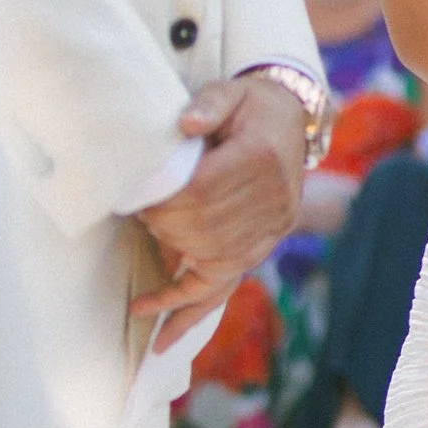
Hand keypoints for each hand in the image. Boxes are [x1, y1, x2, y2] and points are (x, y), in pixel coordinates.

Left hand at [135, 74, 307, 349]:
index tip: (136, 200)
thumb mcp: (230, 92)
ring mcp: (271, 228)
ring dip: (172, 271)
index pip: (203, 192)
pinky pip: (226, 287)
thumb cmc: (250, 106)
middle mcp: (272, 199)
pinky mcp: (264, 246)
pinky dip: (191, 312)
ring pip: (215, 265)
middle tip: (136, 220)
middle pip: (205, 231)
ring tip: (141, 282)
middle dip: (164, 231)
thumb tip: (186, 123)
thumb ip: (209, 105)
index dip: (165, 201)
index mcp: (260, 157)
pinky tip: (162, 335)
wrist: (292, 121)